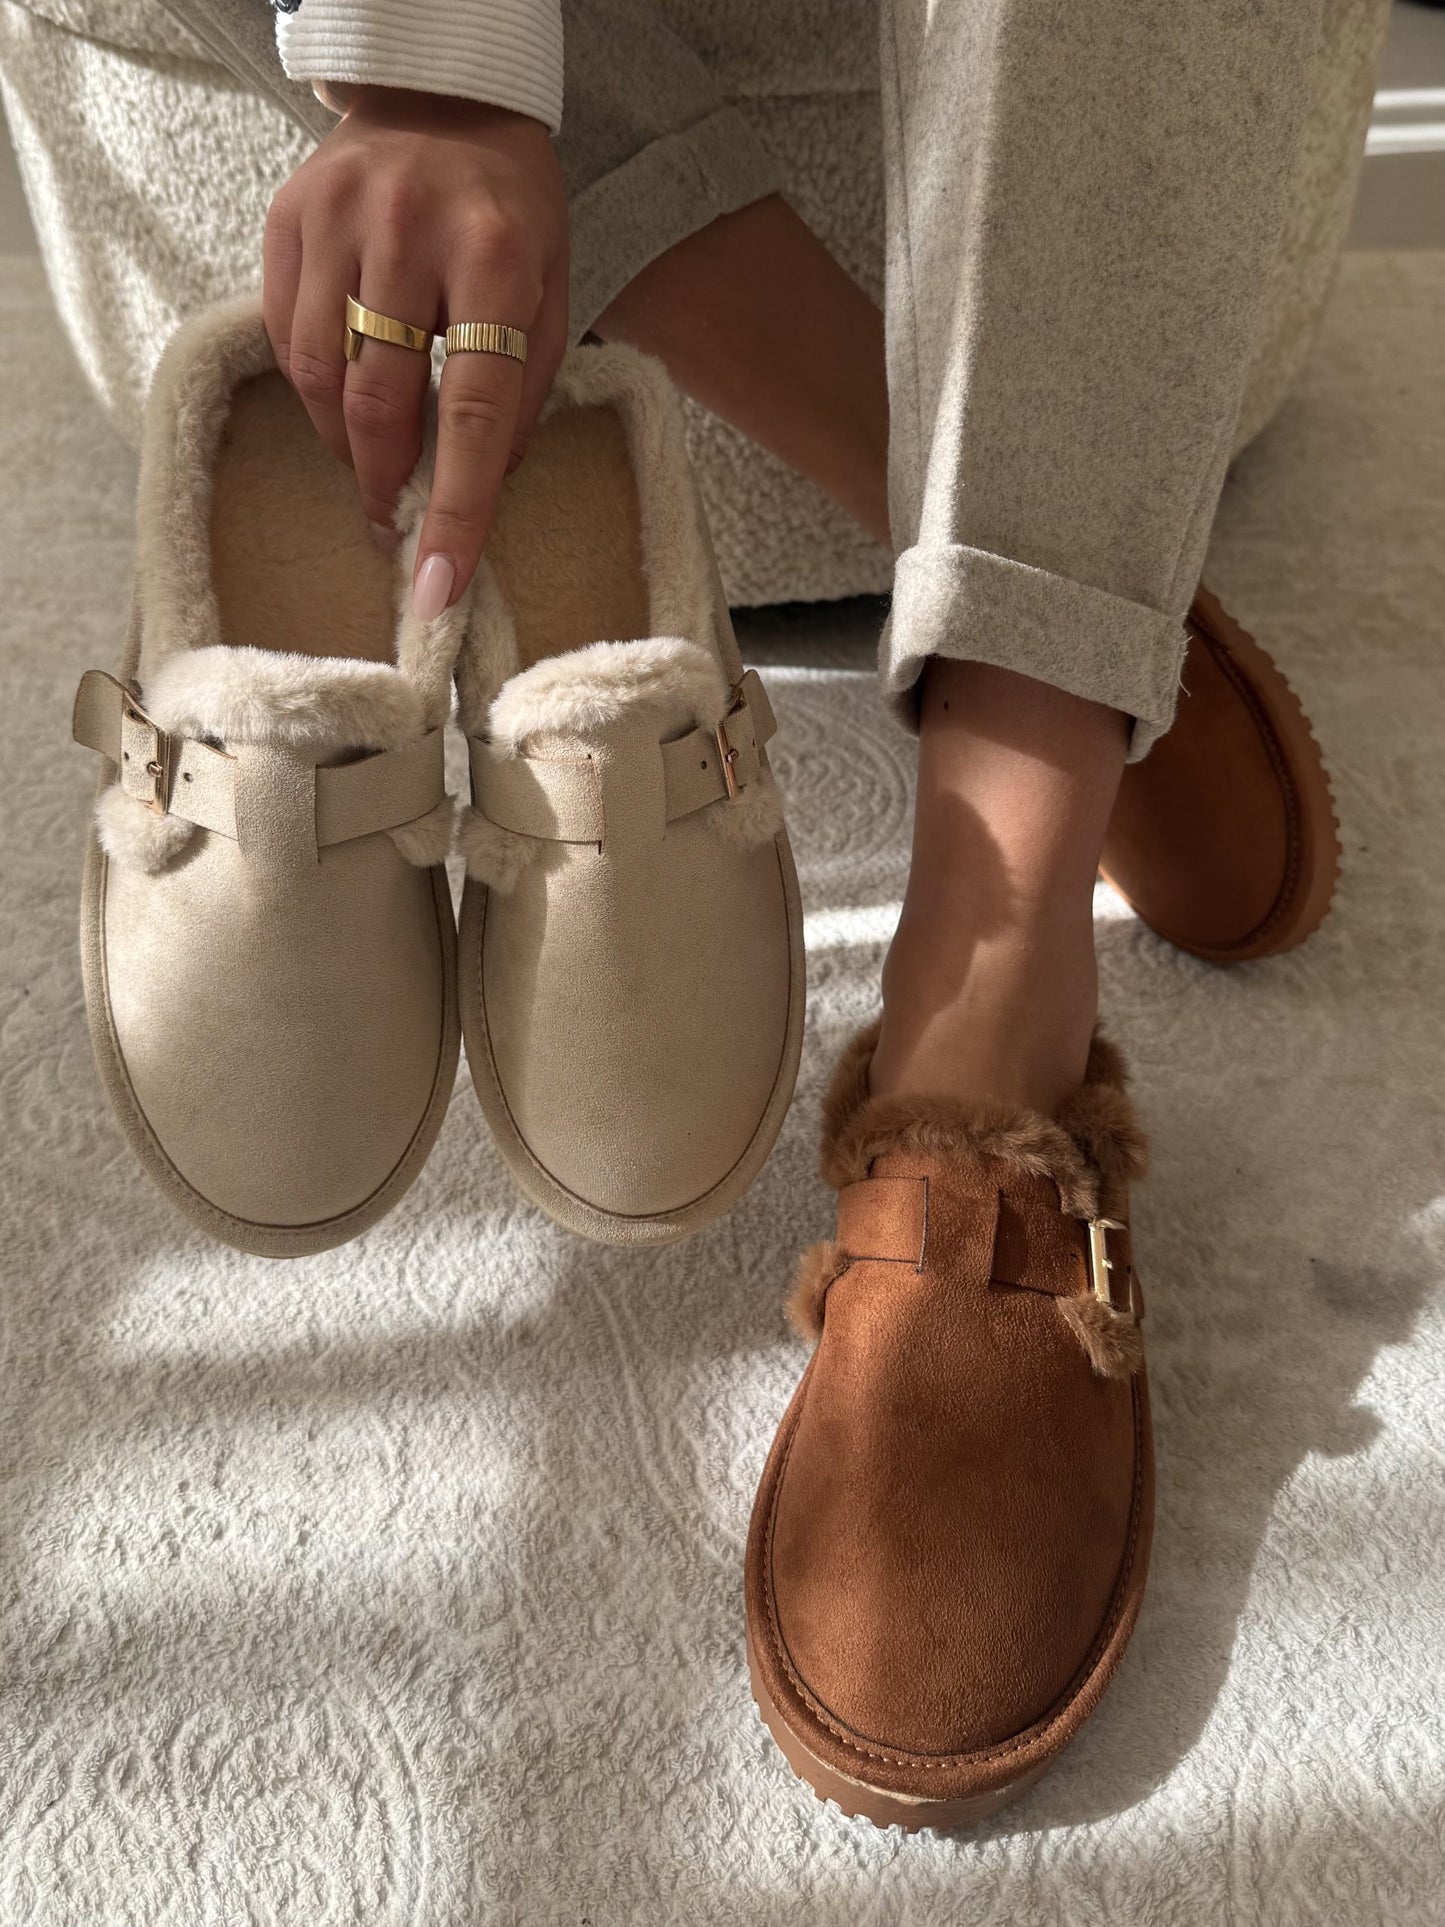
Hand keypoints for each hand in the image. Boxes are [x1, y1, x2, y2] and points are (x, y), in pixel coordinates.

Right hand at [263, 87, 568, 616]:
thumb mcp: (553, 293)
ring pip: (319, 379)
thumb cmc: (511, 213)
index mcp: (496, 258)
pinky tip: (341, 403)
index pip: (474, 411)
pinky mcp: (288, 218)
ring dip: (344, 446)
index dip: (455, 509)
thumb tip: (479, 489)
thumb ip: (524, 391)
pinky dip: (313, 391)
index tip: (437, 585)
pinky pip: (286, 337)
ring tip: (372, 467)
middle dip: (384, 486)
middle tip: (394, 530)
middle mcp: (410, 233)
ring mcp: (338, 219)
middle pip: (379, 403)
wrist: (444, 95)